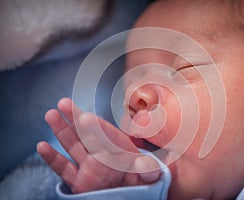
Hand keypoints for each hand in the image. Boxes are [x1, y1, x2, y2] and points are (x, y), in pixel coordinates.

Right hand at [37, 98, 159, 193]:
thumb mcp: (149, 177)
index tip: (86, 118)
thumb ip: (148, 169)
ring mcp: (89, 167)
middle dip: (75, 118)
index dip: (97, 127)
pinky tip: (41, 146)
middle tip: (63, 102)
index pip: (107, 136)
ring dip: (61, 130)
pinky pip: (64, 169)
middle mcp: (102, 155)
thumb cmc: (143, 185)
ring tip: (51, 114)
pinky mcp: (79, 182)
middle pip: (87, 133)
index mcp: (120, 150)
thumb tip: (146, 163)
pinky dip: (53, 158)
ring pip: (72, 145)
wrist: (131, 196)